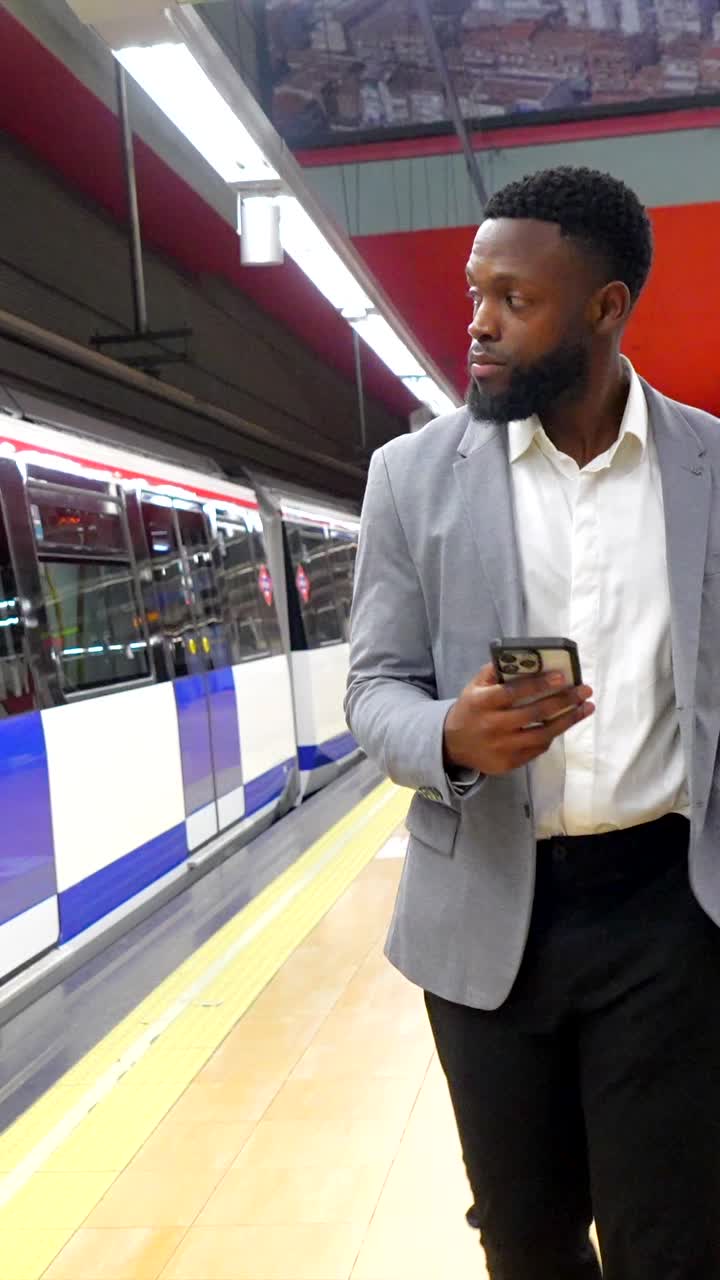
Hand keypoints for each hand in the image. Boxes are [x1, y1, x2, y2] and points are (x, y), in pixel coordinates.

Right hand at [443, 663, 594, 775]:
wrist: (453, 745)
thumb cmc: (470, 709)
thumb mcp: (474, 686)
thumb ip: (495, 671)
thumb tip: (524, 658)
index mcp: (483, 703)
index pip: (514, 692)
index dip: (539, 684)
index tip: (563, 677)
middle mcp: (493, 726)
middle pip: (535, 714)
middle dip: (564, 701)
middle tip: (585, 691)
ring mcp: (502, 747)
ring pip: (542, 735)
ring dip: (568, 721)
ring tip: (585, 708)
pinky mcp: (509, 763)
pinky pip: (537, 749)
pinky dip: (553, 735)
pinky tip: (565, 723)